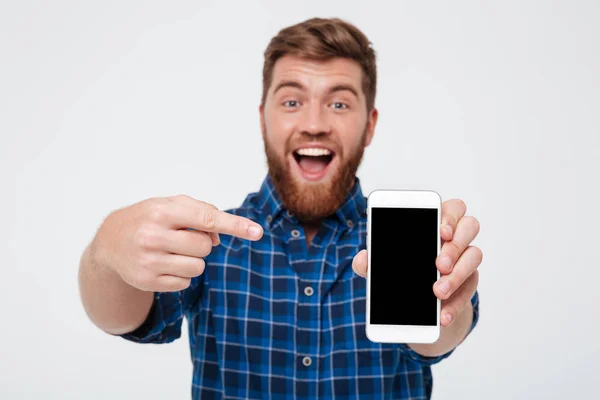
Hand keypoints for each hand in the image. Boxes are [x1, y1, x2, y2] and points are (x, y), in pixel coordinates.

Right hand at [94, 194, 262, 291]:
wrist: (110, 242)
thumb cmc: (148, 218)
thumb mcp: (170, 204)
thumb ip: (201, 212)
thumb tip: (220, 236)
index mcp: (162, 212)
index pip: (207, 219)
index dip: (235, 225)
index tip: (257, 232)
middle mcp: (153, 236)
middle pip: (205, 247)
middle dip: (201, 243)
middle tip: (183, 237)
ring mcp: (149, 262)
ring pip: (198, 267)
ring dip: (193, 260)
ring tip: (173, 251)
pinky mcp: (147, 282)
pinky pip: (185, 282)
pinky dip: (181, 274)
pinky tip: (164, 264)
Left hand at [352, 199, 481, 326]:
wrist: (415, 300)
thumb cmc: (401, 268)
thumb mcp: (381, 265)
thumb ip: (371, 261)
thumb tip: (362, 259)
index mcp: (435, 222)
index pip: (452, 208)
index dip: (450, 217)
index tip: (441, 231)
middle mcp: (455, 236)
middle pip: (469, 226)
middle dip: (455, 246)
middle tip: (439, 265)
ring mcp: (465, 257)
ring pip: (475, 255)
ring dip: (457, 275)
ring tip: (438, 292)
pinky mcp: (469, 281)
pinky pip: (470, 288)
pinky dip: (456, 303)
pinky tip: (442, 315)